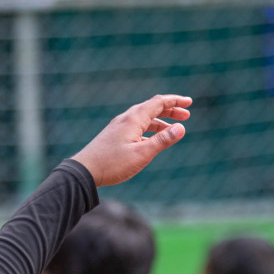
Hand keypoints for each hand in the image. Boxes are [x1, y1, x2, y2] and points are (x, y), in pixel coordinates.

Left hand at [70, 95, 193, 187]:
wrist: (85, 171)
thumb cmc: (113, 163)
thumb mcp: (142, 154)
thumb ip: (162, 141)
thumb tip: (181, 128)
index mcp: (133, 120)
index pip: (158, 103)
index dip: (174, 101)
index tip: (189, 102)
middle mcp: (126, 119)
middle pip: (151, 108)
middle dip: (170, 109)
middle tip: (187, 114)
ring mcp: (119, 126)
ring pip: (144, 117)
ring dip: (160, 120)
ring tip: (173, 128)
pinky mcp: (115, 135)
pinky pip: (137, 126)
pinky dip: (150, 128)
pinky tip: (154, 138)